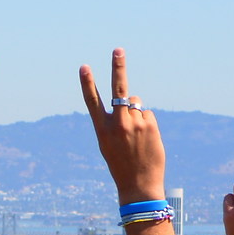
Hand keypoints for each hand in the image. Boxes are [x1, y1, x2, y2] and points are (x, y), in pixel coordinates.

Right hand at [79, 48, 166, 202]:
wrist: (138, 184)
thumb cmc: (121, 164)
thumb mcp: (109, 144)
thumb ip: (116, 122)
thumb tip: (132, 102)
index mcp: (102, 129)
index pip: (92, 101)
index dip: (87, 83)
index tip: (84, 67)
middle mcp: (117, 123)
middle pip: (118, 89)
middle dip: (118, 67)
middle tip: (118, 50)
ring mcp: (134, 122)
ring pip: (136, 103)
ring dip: (136, 112)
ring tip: (136, 135)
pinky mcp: (149, 124)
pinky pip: (147, 113)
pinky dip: (146, 123)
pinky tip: (146, 139)